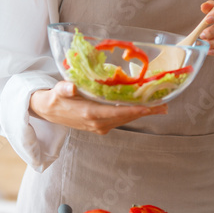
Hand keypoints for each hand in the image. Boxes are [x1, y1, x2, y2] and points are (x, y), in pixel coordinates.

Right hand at [29, 81, 165, 134]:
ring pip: (125, 120)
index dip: (133, 110)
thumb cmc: (54, 98)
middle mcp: (97, 123)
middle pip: (126, 117)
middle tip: (164, 106)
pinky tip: (143, 108)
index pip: (115, 113)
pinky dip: (132, 114)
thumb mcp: (56, 92)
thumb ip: (64, 89)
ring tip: (160, 108)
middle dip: (145, 112)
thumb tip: (71, 86)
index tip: (148, 107)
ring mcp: (99, 126)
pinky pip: (120, 120)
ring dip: (142, 114)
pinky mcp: (100, 125)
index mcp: (89, 114)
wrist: (48, 111)